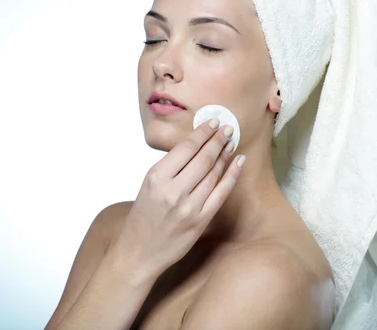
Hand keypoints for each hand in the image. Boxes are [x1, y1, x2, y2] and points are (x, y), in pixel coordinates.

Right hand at [115, 118, 244, 275]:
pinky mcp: (200, 221)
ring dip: (225, 155)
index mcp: (156, 177)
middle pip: (203, 158)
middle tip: (229, 128)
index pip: (186, 148)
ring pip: (214, 173)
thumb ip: (170, 168)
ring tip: (231, 142)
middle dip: (218, 139)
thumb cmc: (143, 218)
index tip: (214, 122)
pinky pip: (221, 193)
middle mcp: (173, 190)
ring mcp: (188, 207)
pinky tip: (238, 162)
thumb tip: (196, 146)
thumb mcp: (148, 186)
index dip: (203, 132)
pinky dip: (232, 175)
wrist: (138, 253)